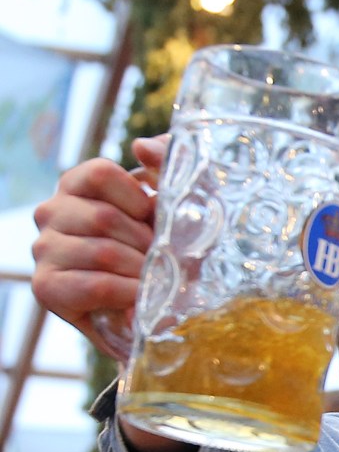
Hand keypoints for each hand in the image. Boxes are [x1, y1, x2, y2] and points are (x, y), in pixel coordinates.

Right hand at [31, 136, 166, 358]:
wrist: (161, 304)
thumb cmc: (170, 246)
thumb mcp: (180, 199)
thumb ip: (168, 161)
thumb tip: (140, 147)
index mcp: (79, 184)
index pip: (99, 173)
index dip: (138, 200)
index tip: (153, 219)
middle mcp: (52, 211)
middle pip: (104, 217)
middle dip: (147, 244)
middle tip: (162, 259)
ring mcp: (45, 249)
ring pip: (103, 253)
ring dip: (142, 272)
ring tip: (155, 280)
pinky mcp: (47, 287)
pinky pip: (95, 286)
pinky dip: (128, 294)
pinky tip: (141, 299)